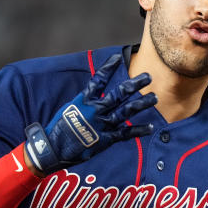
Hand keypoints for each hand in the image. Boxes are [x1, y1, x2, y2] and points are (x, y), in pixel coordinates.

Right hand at [25, 54, 156, 173]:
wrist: (53, 149)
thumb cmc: (59, 129)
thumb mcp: (69, 109)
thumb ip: (85, 103)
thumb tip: (94, 95)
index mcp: (84, 100)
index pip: (98, 80)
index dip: (108, 68)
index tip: (118, 57)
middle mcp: (95, 110)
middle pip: (119, 94)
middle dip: (134, 84)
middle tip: (147, 76)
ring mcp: (102, 124)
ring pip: (126, 111)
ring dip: (142, 103)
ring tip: (154, 97)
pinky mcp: (106, 139)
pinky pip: (126, 133)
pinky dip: (139, 130)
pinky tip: (151, 127)